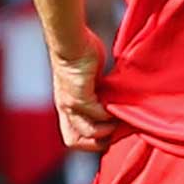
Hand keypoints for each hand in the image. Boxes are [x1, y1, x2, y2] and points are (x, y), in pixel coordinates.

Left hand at [51, 27, 116, 151]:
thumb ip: (96, 94)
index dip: (88, 142)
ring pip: (88, 131)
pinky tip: (116, 107)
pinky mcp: (79, 95)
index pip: (71, 138)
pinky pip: (96, 114)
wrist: (72, 40)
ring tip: (118, 121)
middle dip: (96, 143)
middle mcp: (64, 108)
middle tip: (113, 134)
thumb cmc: (81, 54)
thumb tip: (112, 101)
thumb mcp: (87, 81)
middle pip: (74, 141)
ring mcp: (70, 103)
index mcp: (65, 107)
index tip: (106, 136)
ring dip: (106, 130)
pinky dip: (108, 115)